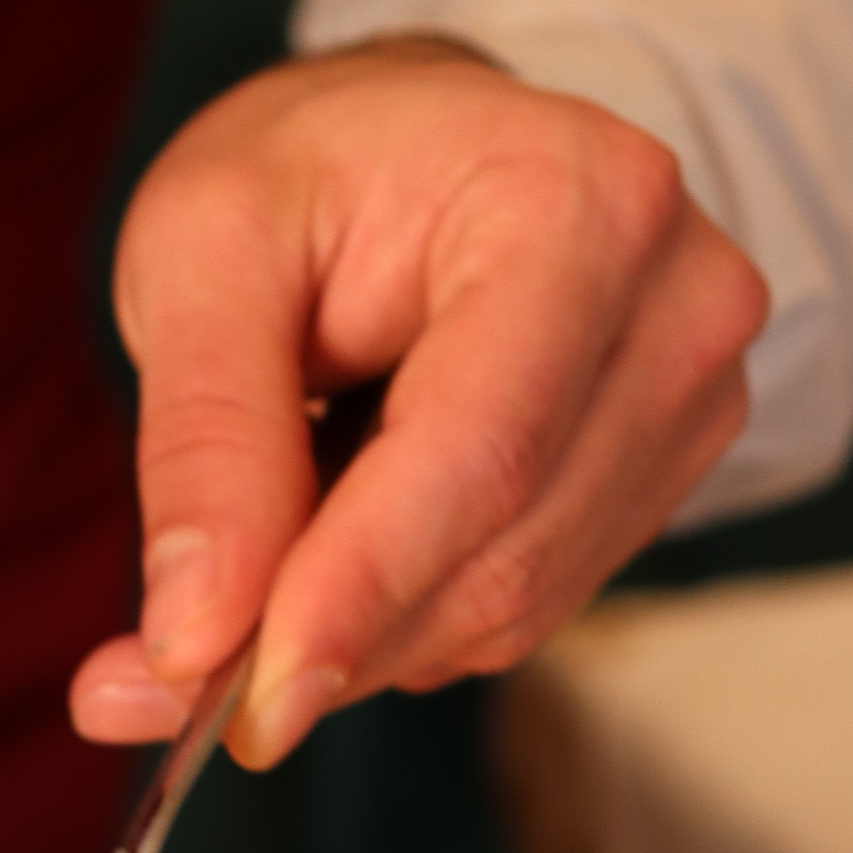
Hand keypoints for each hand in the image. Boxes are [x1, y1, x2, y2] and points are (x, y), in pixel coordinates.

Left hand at [69, 39, 765, 764]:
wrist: (421, 146)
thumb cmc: (309, 171)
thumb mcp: (203, 246)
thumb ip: (203, 438)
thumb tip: (196, 637)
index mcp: (578, 203)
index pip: (481, 451)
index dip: (361, 590)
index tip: (247, 706)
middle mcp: (677, 304)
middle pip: (501, 549)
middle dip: (328, 635)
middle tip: (158, 682)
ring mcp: (694, 395)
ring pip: (512, 604)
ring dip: (357, 629)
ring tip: (244, 557)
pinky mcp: (667, 471)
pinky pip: (525, 602)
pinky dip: (403, 612)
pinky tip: (333, 543)